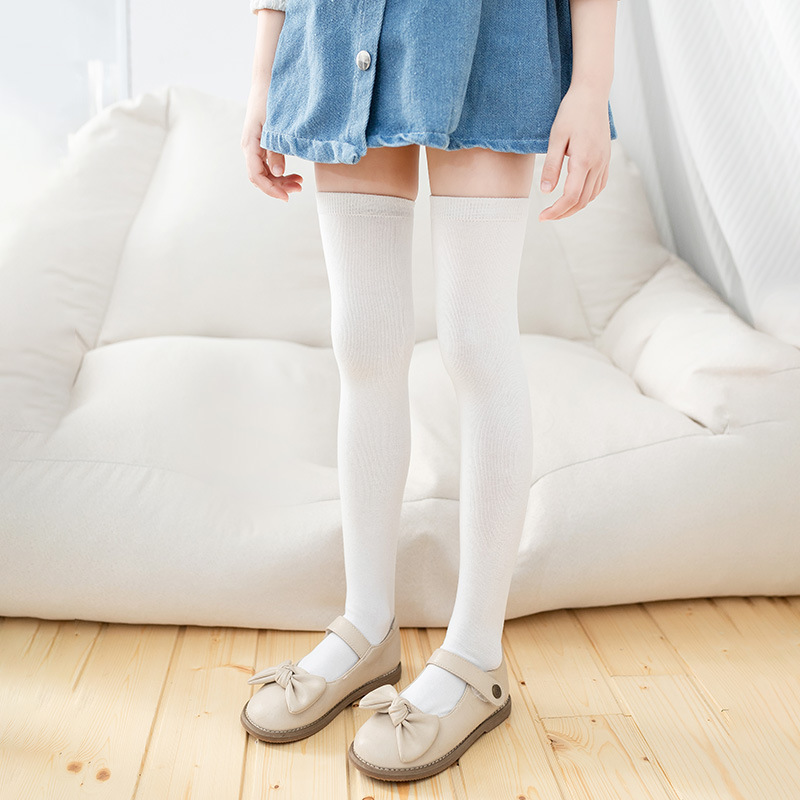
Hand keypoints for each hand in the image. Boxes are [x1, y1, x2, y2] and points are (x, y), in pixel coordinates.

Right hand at [241, 89, 302, 202]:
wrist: (266, 80)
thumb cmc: (270, 99)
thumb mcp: (275, 126)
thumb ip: (276, 150)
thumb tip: (278, 172)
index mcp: (250, 144)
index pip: (257, 176)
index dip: (271, 189)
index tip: (287, 196)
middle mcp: (249, 147)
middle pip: (261, 178)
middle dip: (279, 186)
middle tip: (299, 187)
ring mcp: (255, 146)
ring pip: (265, 173)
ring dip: (281, 181)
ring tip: (299, 182)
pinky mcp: (261, 143)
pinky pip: (268, 164)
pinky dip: (281, 171)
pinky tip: (293, 172)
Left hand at [538, 83, 611, 220]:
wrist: (593, 93)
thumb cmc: (572, 111)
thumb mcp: (555, 137)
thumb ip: (551, 166)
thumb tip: (546, 191)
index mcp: (584, 160)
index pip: (570, 196)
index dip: (556, 211)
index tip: (542, 217)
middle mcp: (598, 164)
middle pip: (582, 201)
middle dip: (563, 213)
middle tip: (546, 216)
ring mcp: (605, 162)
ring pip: (591, 196)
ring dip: (575, 206)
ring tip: (557, 209)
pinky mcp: (606, 159)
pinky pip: (599, 185)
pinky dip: (587, 196)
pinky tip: (575, 196)